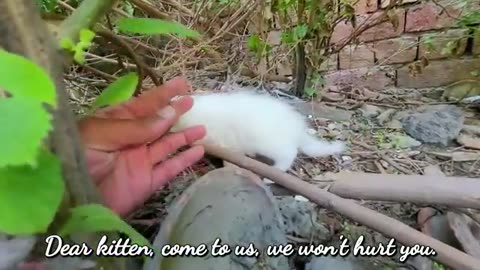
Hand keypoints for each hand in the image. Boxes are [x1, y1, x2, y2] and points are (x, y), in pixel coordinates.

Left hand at [78, 77, 205, 216]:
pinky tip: (199, 151)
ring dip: (184, 136)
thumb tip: (169, 113)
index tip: (182, 84)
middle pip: (158, 123)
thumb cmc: (79, 158)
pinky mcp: (146, 181)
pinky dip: (185, 160)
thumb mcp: (101, 134)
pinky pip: (170, 168)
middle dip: (175, 112)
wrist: (70, 200)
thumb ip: (137, 126)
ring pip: (168, 145)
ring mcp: (140, 160)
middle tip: (193, 101)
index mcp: (115, 123)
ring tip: (202, 127)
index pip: (143, 105)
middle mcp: (130, 139)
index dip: (163, 94)